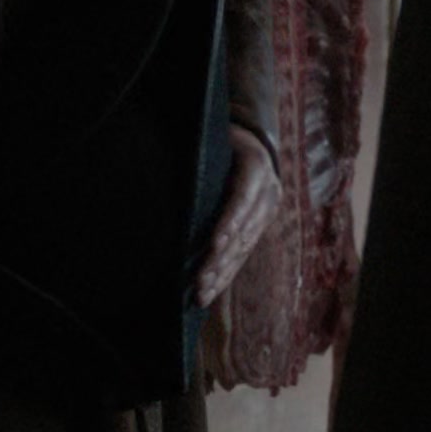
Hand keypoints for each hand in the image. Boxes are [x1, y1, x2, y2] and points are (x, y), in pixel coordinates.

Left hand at [196, 126, 285, 307]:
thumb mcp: (214, 138)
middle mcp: (268, 192)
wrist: (255, 142)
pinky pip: (244, 254)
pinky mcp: (261, 227)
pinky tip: (211, 291)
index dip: (230, 222)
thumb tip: (162, 173)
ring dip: (222, 273)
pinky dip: (226, 274)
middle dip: (220, 259)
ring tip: (201, 294)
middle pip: (243, 231)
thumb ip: (200, 155)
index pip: (243, 198)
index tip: (214, 244)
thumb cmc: (220, 137)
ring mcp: (267, 212)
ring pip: (244, 248)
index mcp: (256, 165)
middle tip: (200, 282)